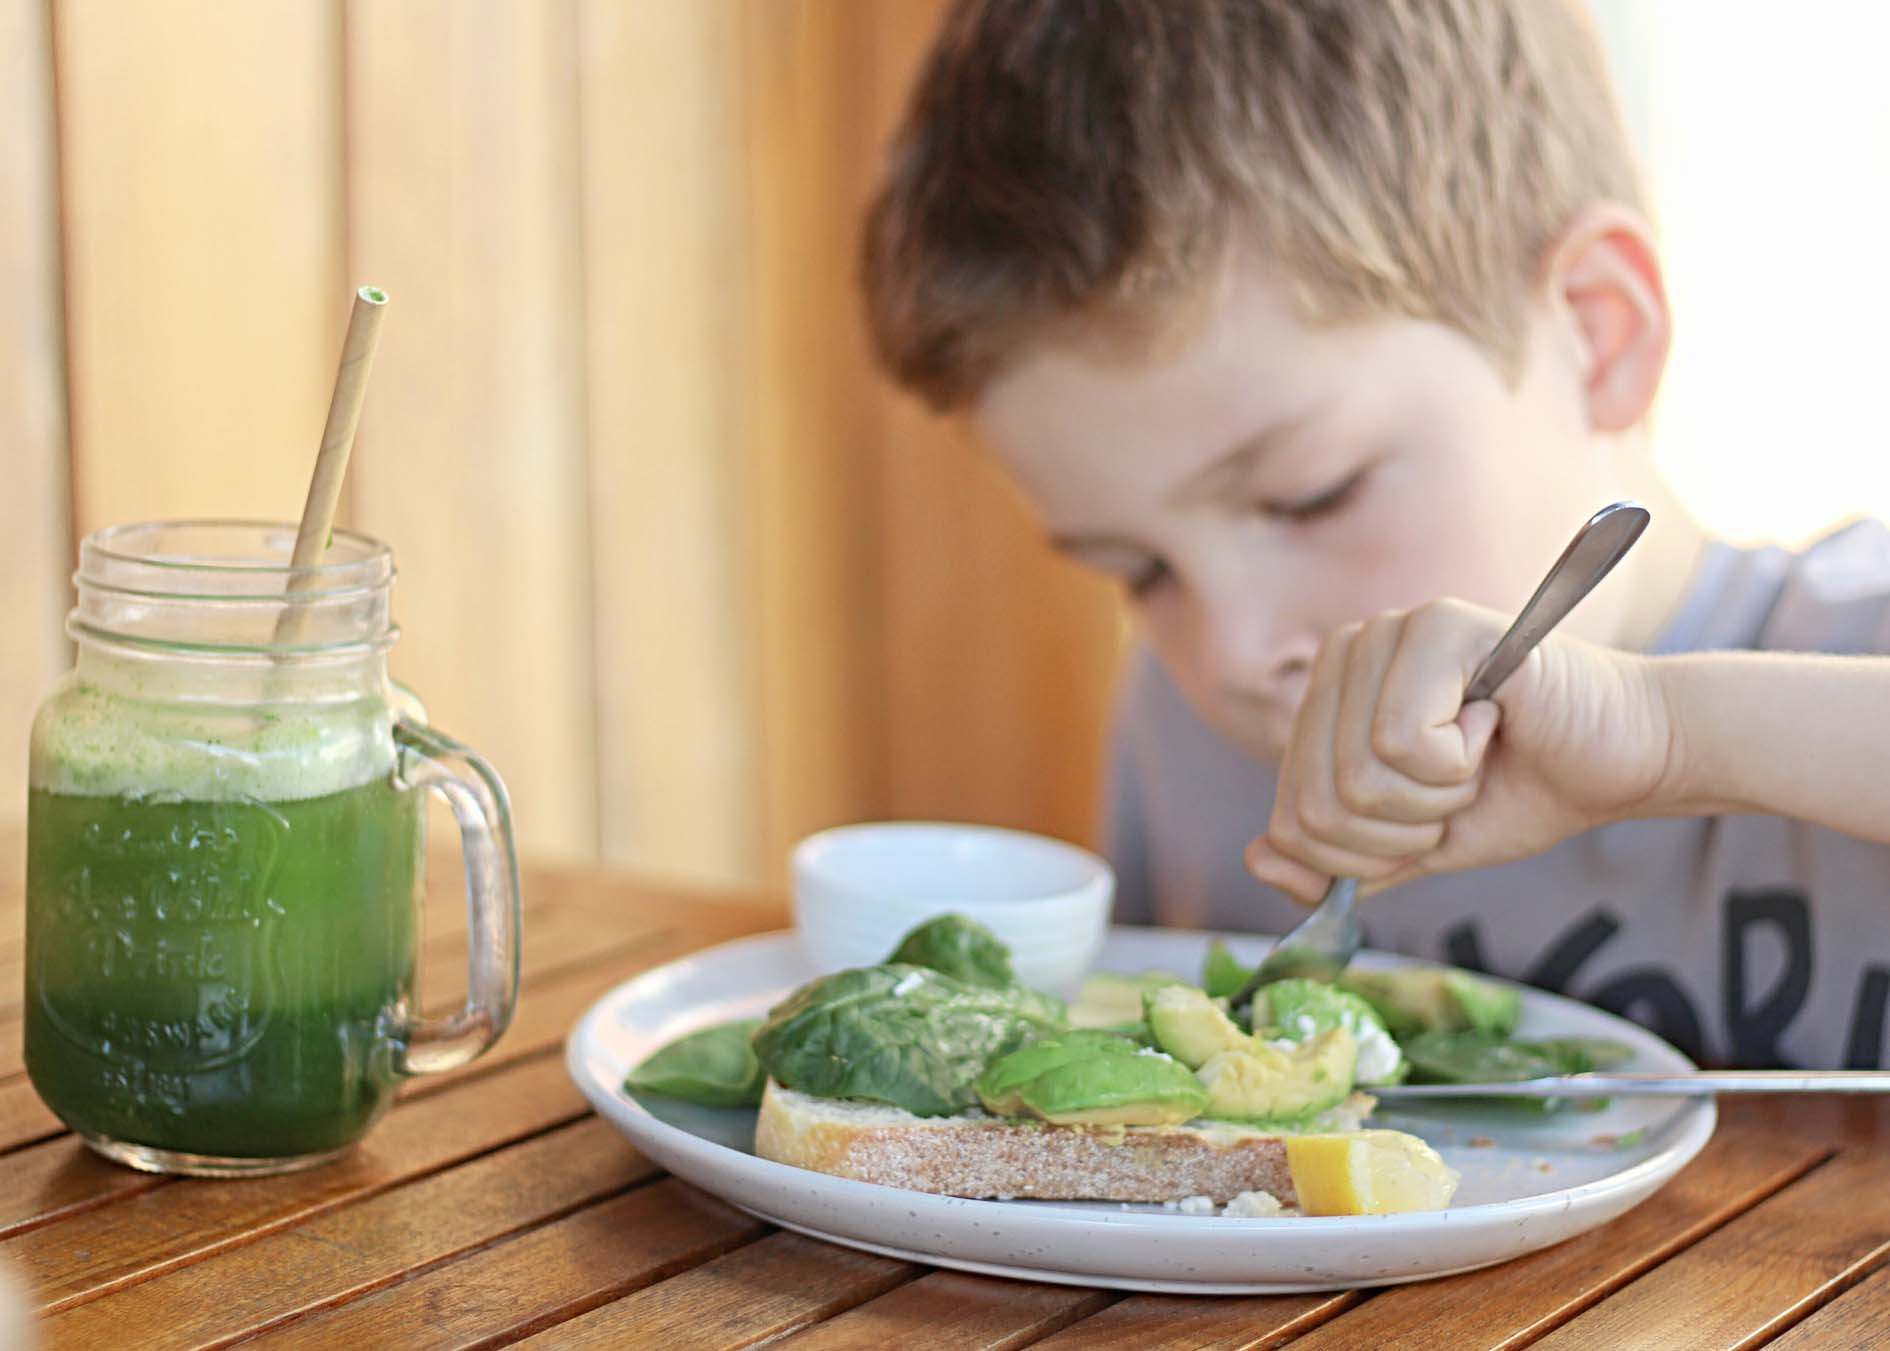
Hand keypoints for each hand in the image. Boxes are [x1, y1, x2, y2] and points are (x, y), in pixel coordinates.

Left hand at [1245, 599, 1674, 901]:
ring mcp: (1387, 632)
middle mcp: (1346, 653)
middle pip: (1315, 805)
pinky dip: (1458, 765)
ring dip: (1432, 800)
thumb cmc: (1523, 788)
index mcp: (1328, 699)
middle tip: (1458, 788)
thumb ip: (1338, 861)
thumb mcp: (1416, 844)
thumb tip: (1258, 861)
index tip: (1428, 819)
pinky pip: (1401, 742)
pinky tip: (1493, 723)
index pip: (1289, 816)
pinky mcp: (1436, 624)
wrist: (1628, 759)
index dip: (1362, 855)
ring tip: (1476, 752)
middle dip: (1399, 833)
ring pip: (1356, 778)